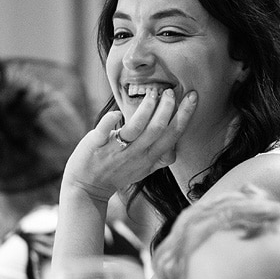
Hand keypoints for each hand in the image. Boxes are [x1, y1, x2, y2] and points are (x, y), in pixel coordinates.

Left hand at [62, 88, 196, 201]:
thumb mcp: (144, 170)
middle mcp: (136, 154)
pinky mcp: (96, 145)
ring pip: (137, 128)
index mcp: (150, 158)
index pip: (173, 136)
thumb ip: (161, 157)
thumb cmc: (117, 174)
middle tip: (170, 91)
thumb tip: (176, 147)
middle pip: (158, 129)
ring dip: (147, 109)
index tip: (191, 96)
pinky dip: (110, 122)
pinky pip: (104, 132)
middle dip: (167, 108)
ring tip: (153, 92)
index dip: (184, 116)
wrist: (87, 187)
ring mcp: (116, 149)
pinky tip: (116, 113)